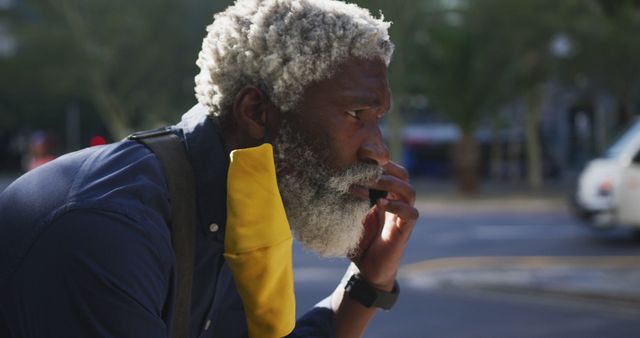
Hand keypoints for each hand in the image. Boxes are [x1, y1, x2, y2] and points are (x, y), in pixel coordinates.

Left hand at [351, 161, 418, 290]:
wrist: (367, 270)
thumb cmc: (357, 241)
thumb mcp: (348, 216)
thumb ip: (345, 200)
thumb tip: (329, 180)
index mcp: (384, 195)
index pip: (389, 170)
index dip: (379, 161)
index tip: (360, 155)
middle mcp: (396, 202)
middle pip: (403, 175)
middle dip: (387, 168)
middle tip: (368, 168)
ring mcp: (403, 216)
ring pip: (409, 191)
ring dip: (391, 184)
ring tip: (374, 183)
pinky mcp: (405, 230)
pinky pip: (411, 213)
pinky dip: (397, 206)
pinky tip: (381, 204)